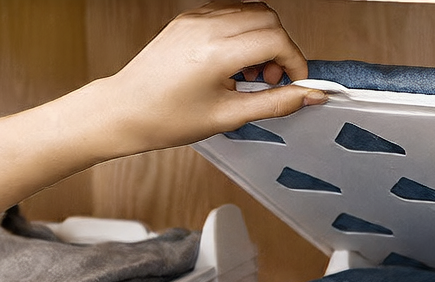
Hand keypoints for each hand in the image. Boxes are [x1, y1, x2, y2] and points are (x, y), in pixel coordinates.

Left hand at [0, 2, 327, 220]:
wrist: (127, 110)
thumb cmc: (168, 117)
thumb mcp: (230, 117)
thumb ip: (275, 103)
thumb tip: (307, 96)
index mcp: (216, 51)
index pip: (276, 39)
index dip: (295, 62)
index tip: (296, 84)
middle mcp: (206, 26)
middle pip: (268, 18)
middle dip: (282, 49)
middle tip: (273, 80)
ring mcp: (196, 17)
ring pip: (252, 11)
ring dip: (264, 40)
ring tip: (252, 73)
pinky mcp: (189, 18)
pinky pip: (231, 13)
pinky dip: (245, 34)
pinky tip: (235, 63)